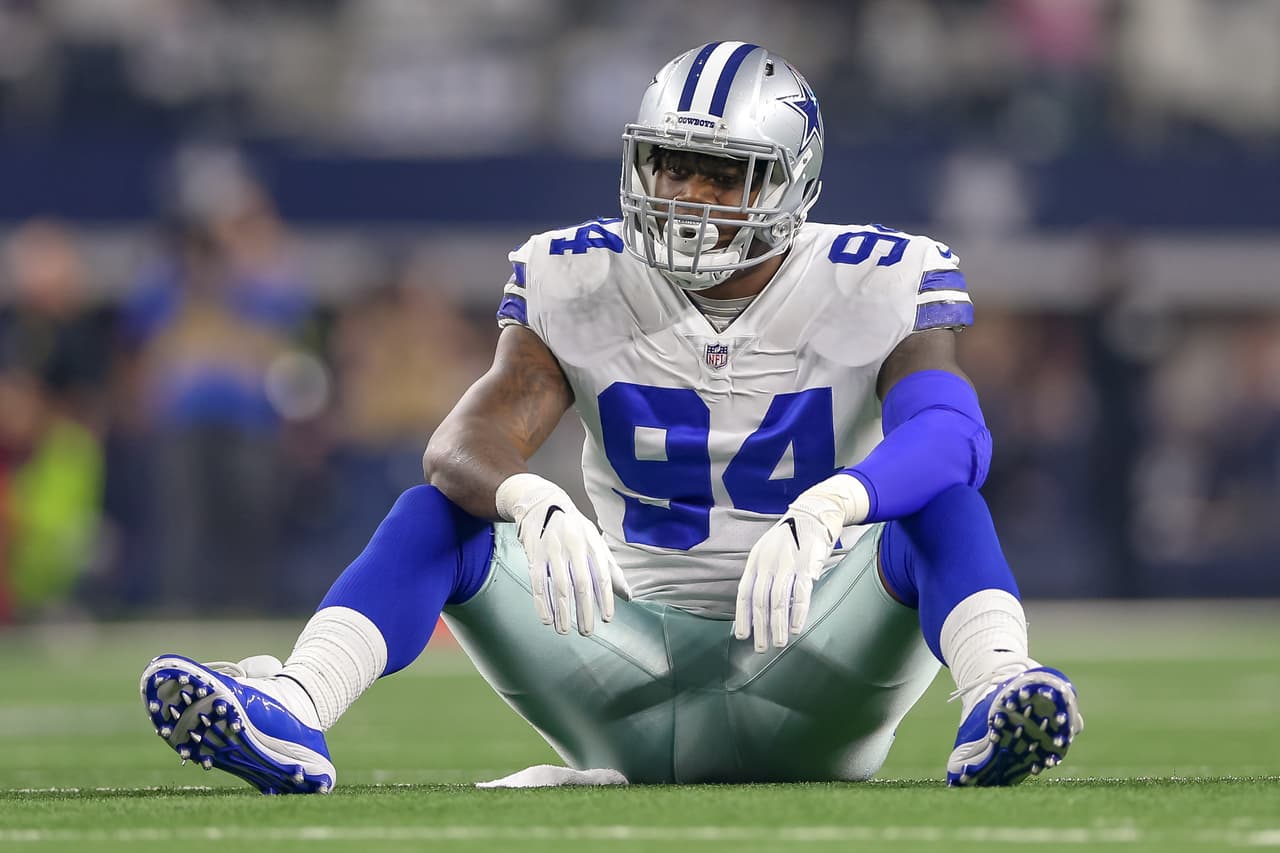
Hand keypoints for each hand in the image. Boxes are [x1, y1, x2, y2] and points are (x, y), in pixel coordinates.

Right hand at [496, 473, 628, 635]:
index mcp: (592, 544)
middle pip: (581, 584)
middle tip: (587, 632)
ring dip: (562, 612)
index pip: (602, 575)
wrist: (542, 502)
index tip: (607, 618)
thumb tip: (628, 595)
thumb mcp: (595, 541)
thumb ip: (611, 568)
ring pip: (559, 586)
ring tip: (565, 631)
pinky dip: (542, 603)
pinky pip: (539, 583)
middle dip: (584, 611)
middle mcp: (573, 547)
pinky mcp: (534, 555)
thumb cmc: (574, 527)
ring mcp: (553, 551)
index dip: (605, 598)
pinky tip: (546, 619)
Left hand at [733, 473, 868, 651]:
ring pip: (779, 601)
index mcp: (756, 560)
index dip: (743, 615)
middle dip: (760, 627)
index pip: (744, 593)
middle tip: (761, 647)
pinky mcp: (807, 566)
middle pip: (761, 600)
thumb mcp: (767, 550)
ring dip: (778, 625)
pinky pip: (801, 594)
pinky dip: (798, 613)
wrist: (813, 513)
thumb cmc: (790, 536)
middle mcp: (768, 563)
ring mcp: (787, 564)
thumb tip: (756, 603)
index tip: (742, 635)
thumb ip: (762, 574)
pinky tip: (797, 627)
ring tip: (779, 643)